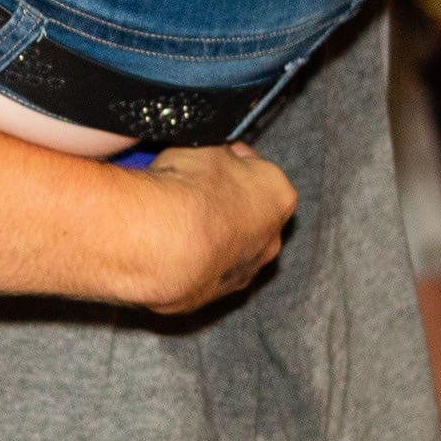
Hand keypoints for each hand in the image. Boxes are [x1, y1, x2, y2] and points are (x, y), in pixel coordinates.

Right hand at [136, 142, 297, 312]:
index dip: (228, 159)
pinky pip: (200, 271)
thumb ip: (216, 147)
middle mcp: (270, 239)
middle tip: (188, 188)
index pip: (256, 169)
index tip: (206, 156)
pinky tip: (162, 245)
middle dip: (222, 201)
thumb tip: (212, 147)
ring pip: (226, 246)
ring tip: (170, 219)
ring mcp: (241, 272)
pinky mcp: (210, 296)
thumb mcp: (204, 143)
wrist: (162, 242)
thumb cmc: (189, 188)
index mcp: (279, 195)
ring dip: (205, 234)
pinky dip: (185, 259)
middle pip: (247, 212)